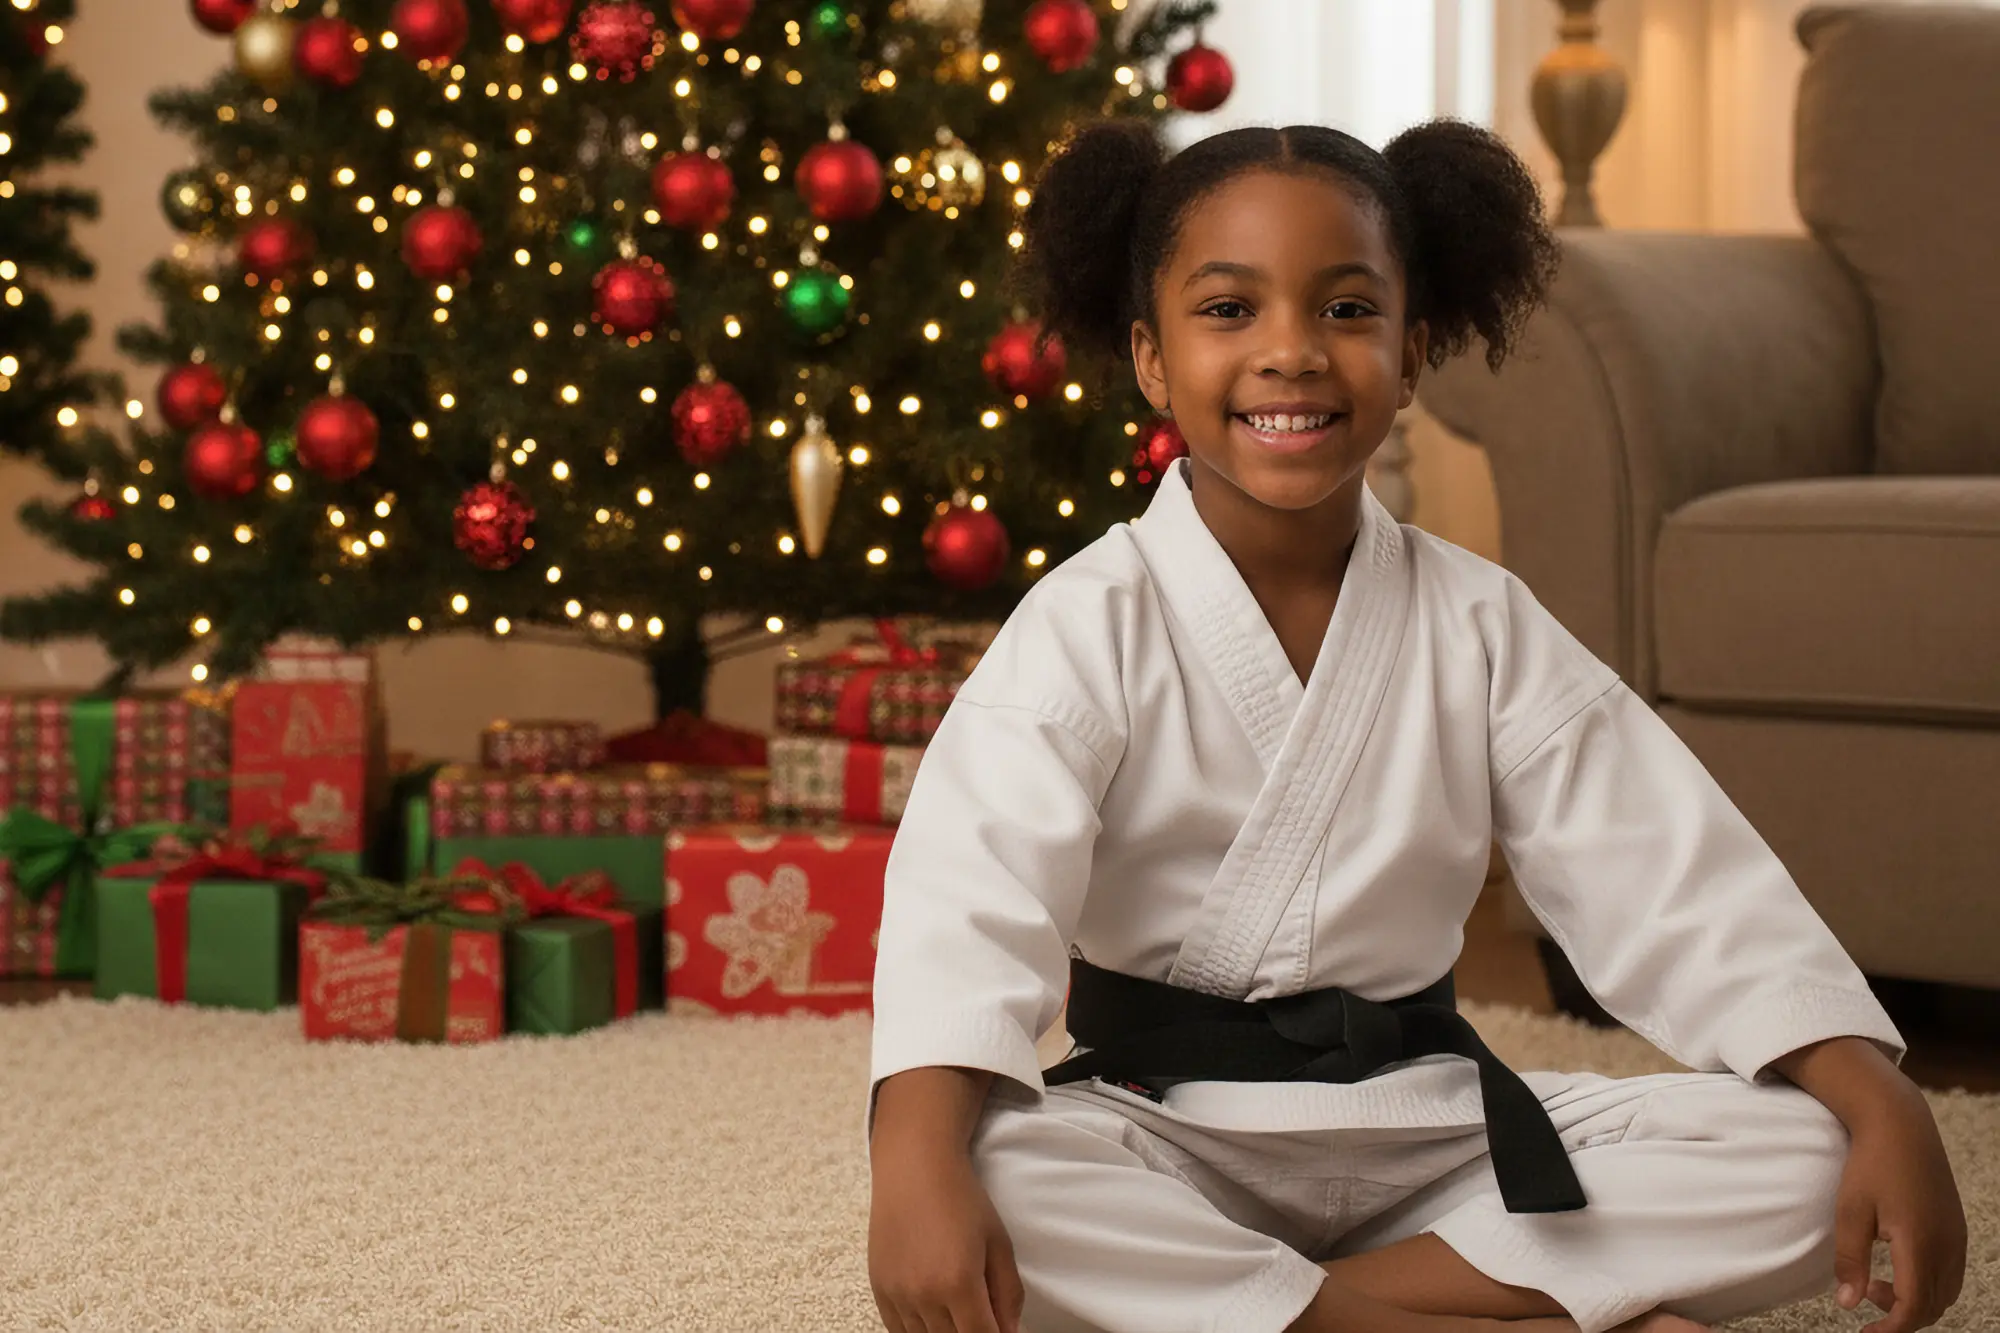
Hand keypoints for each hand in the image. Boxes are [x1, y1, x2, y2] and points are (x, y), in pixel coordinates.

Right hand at [869, 1141, 1024, 1332]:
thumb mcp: (998, 1244)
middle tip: (979, 1313)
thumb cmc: (963, 1200)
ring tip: (957, 1310)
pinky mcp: (879, 1289)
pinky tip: (932, 1315)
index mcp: (959, 1284)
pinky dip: (918, 1331)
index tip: (999, 1329)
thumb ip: (1008, 1295)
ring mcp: (897, 1294)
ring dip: (944, 1332)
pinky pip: (898, 1331)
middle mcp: (924, 1295)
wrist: (914, 1168)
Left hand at [1831, 1082, 1965, 1332]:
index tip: (1865, 1332)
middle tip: (1866, 1296)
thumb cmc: (1870, 1166)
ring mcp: (1957, 1237)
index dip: (1891, 1329)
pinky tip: (1899, 1265)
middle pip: (1933, 1307)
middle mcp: (1947, 1246)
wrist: (1900, 1125)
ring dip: (1916, 1301)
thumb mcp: (1850, 1212)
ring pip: (1946, 1293)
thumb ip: (1850, 1261)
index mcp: (1920, 1245)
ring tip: (1878, 1282)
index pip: (1914, 1308)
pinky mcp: (1957, 1228)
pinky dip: (1928, 1284)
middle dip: (1901, 1315)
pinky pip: (1951, 1273)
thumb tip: (1847, 1303)